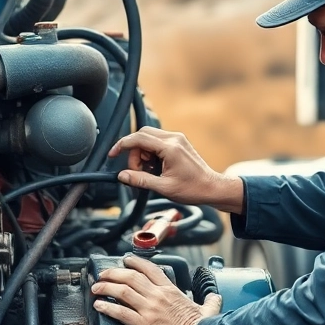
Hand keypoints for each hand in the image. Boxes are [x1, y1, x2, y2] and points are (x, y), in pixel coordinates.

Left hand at [91, 253, 221, 324]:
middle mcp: (158, 296)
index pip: (149, 269)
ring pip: (122, 291)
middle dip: (113, 273)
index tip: (125, 260)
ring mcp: (150, 309)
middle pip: (130, 276)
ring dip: (106, 287)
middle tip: (103, 274)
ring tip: (96, 287)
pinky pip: (121, 313)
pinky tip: (99, 305)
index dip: (134, 262)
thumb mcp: (208, 309)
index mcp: (170, 291)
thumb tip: (215, 298)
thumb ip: (210, 301)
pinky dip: (107, 307)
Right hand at [108, 127, 243, 213]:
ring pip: (148, 138)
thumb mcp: (163, 188)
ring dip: (142, 154)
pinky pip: (157, 142)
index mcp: (170, 148)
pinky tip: (155, 169)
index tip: (112, 155)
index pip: (138, 138)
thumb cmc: (193, 189)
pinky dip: (150, 154)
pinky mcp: (178, 142)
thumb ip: (140, 180)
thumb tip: (122, 176)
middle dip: (134, 153)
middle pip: (142, 135)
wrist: (212, 188)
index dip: (122, 145)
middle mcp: (174, 138)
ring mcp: (177, 139)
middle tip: (136, 171)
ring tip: (149, 173)